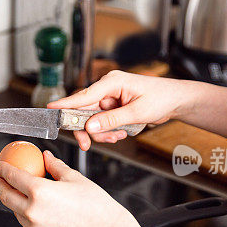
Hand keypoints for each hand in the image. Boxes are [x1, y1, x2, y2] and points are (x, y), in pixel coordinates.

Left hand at [0, 150, 142, 226]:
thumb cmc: (95, 205)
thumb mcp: (73, 177)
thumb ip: (54, 166)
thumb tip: (45, 157)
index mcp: (40, 191)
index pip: (12, 176)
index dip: (2, 169)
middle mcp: (33, 210)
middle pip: (6, 195)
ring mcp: (34, 225)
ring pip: (13, 209)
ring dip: (8, 198)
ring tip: (10, 189)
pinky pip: (23, 220)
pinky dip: (20, 210)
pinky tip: (25, 203)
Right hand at [47, 70, 192, 150]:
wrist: (176, 100)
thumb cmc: (162, 98)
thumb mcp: (137, 112)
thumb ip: (111, 119)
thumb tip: (90, 126)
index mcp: (111, 82)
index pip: (83, 95)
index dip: (65, 104)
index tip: (50, 110)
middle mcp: (107, 88)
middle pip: (84, 111)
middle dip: (88, 129)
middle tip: (87, 144)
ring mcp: (110, 98)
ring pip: (93, 120)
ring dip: (102, 132)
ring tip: (118, 135)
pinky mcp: (113, 107)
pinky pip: (102, 122)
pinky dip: (109, 131)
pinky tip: (121, 132)